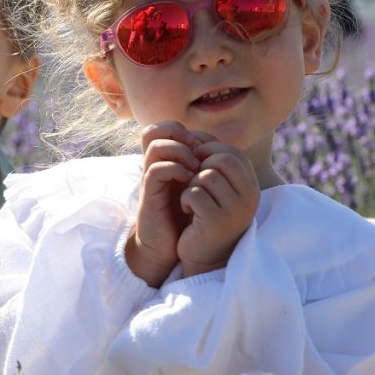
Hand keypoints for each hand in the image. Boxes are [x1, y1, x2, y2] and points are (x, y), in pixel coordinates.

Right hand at [125, 122, 205, 286]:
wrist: (168, 246)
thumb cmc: (187, 217)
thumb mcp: (199, 189)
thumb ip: (206, 169)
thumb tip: (225, 151)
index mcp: (167, 162)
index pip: (167, 128)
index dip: (187, 130)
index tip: (207, 147)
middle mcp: (156, 165)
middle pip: (155, 130)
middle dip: (179, 133)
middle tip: (198, 149)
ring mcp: (151, 178)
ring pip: (155, 146)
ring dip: (180, 151)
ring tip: (197, 167)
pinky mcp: (149, 193)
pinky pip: (156, 170)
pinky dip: (175, 170)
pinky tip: (190, 181)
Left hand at [175, 139, 259, 277]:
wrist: (205, 257)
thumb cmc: (209, 216)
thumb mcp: (218, 189)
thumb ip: (214, 163)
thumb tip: (195, 135)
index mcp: (252, 186)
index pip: (232, 152)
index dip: (209, 151)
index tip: (195, 163)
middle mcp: (249, 197)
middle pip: (221, 159)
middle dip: (200, 166)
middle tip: (193, 181)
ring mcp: (235, 210)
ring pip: (206, 175)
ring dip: (191, 185)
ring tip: (193, 199)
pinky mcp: (216, 222)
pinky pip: (194, 193)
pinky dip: (186, 199)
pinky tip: (189, 211)